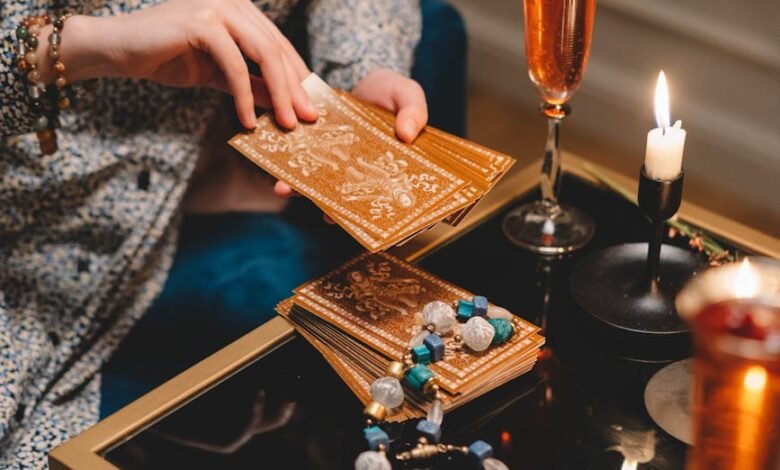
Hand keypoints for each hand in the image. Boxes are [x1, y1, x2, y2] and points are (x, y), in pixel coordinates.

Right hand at [43, 0, 317, 128]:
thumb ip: (252, 84)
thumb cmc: (165, 58)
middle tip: (307, 120)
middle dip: (295, 89)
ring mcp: (218, 6)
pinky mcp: (202, 21)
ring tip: (286, 125)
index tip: (311, 107)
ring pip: (264, 54)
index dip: (298, 77)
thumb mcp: (218, 75)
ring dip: (278, 93)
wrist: (117, 50)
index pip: (279, 45)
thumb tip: (284, 104)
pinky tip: (247, 120)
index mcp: (240, 10)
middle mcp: (233, 2)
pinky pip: (235, 64)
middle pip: (277, 50)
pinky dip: (245, 95)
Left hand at [273, 69, 426, 219]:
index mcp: (387, 167)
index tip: (368, 220)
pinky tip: (276, 167)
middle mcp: (359, 172)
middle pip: (349, 196)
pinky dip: (289, 165)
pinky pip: (303, 161)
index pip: (386, 194)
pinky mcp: (316, 149)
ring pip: (320, 182)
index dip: (380, 210)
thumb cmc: (392, 92)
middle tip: (326, 215)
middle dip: (336, 208)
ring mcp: (336, 163)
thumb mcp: (408, 96)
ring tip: (285, 189)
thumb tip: (407, 134)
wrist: (362, 76)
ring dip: (302, 189)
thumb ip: (414, 112)